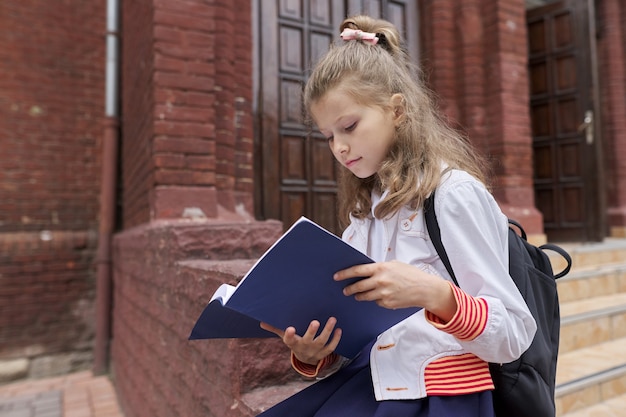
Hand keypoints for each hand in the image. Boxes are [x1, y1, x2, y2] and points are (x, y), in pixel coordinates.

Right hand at [260, 318, 341, 364]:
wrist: (306, 360)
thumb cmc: (295, 342)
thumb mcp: (285, 337)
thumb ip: (276, 328)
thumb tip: (262, 322)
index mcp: (293, 343)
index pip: (289, 340)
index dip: (289, 335)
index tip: (290, 328)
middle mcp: (304, 347)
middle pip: (308, 340)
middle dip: (311, 332)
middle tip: (315, 322)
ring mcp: (315, 350)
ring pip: (322, 341)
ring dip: (328, 331)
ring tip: (332, 319)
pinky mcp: (324, 352)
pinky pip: (331, 347)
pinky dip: (336, 339)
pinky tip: (339, 329)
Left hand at [334, 261, 456, 321]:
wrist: (424, 289)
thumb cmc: (411, 275)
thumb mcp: (394, 265)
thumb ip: (380, 268)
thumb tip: (367, 271)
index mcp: (381, 268)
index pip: (357, 271)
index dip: (345, 274)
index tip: (337, 276)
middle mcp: (380, 281)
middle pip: (358, 286)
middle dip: (349, 289)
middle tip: (345, 290)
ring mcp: (383, 294)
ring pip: (364, 296)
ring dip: (359, 296)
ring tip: (357, 295)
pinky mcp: (387, 304)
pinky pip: (376, 302)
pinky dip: (375, 300)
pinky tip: (380, 297)